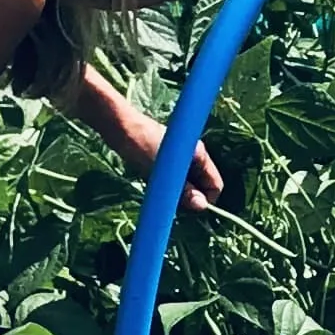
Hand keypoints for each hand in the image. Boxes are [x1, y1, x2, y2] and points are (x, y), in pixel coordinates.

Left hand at [74, 68, 221, 203]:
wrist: (119, 127)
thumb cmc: (141, 145)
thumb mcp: (163, 172)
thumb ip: (184, 190)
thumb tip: (202, 206)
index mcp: (199, 155)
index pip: (215, 184)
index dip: (206, 199)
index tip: (187, 207)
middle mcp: (194, 156)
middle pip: (203, 185)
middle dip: (191, 198)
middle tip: (171, 201)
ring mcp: (181, 158)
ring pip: (188, 184)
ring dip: (178, 193)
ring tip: (160, 190)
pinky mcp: (168, 160)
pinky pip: (176, 180)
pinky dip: (169, 186)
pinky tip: (155, 184)